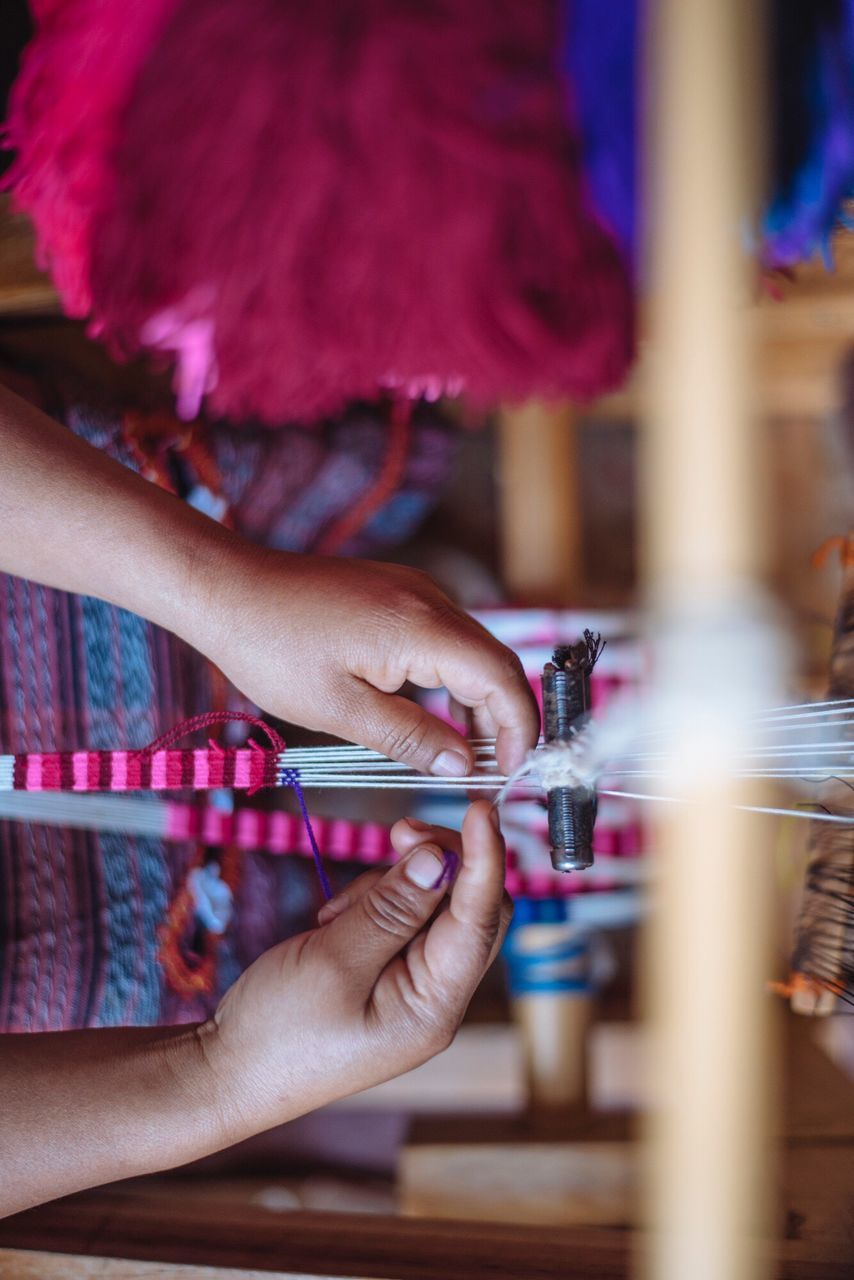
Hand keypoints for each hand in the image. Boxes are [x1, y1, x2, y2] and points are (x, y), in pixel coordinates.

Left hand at [196, 546, 538, 775]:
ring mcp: (416, 592)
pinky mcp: (399, 593)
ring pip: (474, 652)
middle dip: (504, 721)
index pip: (502, 677)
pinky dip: (453, 680)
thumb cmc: (273, 649)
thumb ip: (410, 737)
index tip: (512, 773)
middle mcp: (431, 600)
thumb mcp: (340, 710)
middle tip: (491, 775)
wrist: (230, 590)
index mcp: (422, 627)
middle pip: (496, 664)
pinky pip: (447, 640)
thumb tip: (464, 766)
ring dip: (478, 703)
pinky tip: (434, 717)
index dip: (519, 728)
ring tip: (463, 756)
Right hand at [204, 801, 510, 1132]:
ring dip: (393, 886)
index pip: (481, 921)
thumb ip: (392, 907)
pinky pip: (402, 919)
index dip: (485, 859)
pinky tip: (331, 921)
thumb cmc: (278, 1029)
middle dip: (438, 862)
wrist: (229, 1073)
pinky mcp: (388, 974)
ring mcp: (414, 987)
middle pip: (470, 908)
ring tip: (333, 915)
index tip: (480, 809)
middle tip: (396, 831)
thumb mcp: (333, 960)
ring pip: (433, 906)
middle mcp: (437, 998)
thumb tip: (441, 859)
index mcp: (436, 1008)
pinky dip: (374, 903)